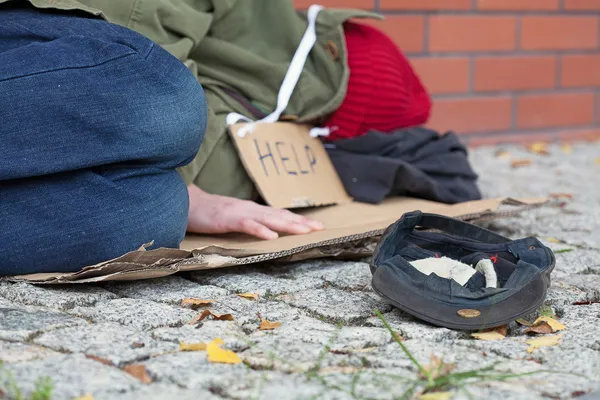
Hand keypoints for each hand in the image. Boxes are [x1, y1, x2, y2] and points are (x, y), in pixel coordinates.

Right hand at [186, 184, 324, 239]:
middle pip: (280, 216)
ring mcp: (239, 213)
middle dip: (301, 222)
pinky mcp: (227, 219)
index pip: (281, 215)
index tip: (317, 226)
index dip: (299, 220)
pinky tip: (271, 236)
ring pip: (268, 219)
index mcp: (253, 210)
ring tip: (305, 231)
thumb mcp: (235, 218)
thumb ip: (251, 222)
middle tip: (320, 228)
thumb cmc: (210, 213)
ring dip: (287, 225)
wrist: (186, 203)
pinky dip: (260, 230)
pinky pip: (246, 225)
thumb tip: (268, 231)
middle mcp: (250, 209)